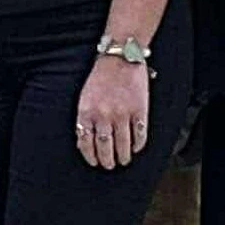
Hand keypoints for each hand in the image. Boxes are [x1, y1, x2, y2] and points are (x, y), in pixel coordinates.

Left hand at [76, 52, 151, 170]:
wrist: (120, 59)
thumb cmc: (100, 77)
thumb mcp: (84, 97)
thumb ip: (85, 118)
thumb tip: (84, 140)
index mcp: (87, 112)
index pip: (86, 142)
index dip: (90, 156)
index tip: (94, 162)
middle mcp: (103, 116)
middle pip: (104, 147)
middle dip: (107, 160)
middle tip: (109, 165)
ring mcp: (123, 114)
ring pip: (123, 144)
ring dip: (123, 156)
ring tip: (123, 160)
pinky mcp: (139, 111)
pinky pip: (140, 134)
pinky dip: (138, 144)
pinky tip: (136, 148)